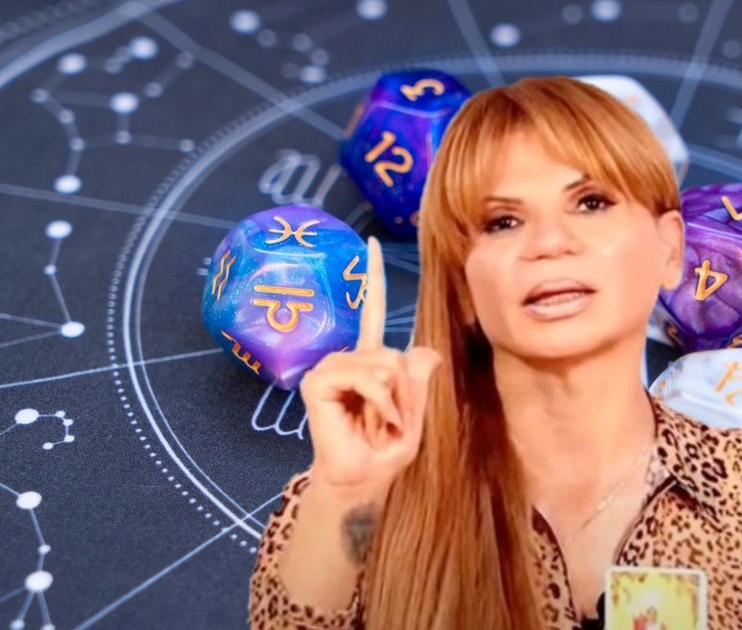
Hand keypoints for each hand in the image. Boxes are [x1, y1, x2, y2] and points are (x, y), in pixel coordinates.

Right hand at [299, 236, 441, 495]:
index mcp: (372, 359)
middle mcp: (349, 357)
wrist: (362, 478)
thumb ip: (423, 380)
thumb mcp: (418, 413)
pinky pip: (366, 378)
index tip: (370, 241)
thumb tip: (417, 352)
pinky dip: (379, 403)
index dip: (372, 277)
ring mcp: (331, 367)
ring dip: (394, 401)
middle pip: (399, 354)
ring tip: (380, 423)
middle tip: (391, 420)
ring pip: (386, 365)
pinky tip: (369, 421)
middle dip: (407, 392)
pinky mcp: (318, 381)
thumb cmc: (386, 449)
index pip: (373, 310)